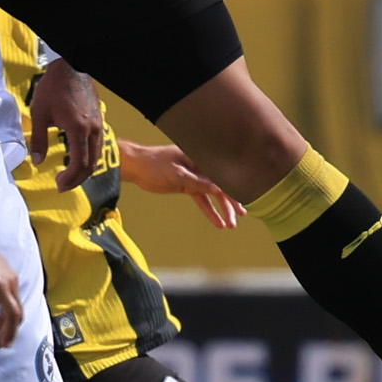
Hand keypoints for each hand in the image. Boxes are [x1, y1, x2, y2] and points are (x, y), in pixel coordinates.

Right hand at [0, 230, 25, 352]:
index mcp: (5, 277)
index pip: (9, 305)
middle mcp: (11, 280)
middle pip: (14, 313)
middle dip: (2, 332)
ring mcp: (8, 283)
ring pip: (15, 317)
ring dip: (3, 335)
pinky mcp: (1, 288)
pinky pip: (12, 315)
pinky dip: (9, 331)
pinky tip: (3, 343)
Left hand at [30, 58, 102, 190]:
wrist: (71, 67)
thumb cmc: (53, 88)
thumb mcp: (39, 112)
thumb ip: (38, 139)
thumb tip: (37, 161)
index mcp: (78, 129)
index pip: (79, 164)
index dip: (70, 179)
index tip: (58, 184)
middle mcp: (93, 130)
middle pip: (91, 164)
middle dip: (77, 179)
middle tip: (62, 186)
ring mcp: (98, 124)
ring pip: (96, 156)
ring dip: (84, 170)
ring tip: (68, 176)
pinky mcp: (98, 120)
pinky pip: (97, 146)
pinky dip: (89, 158)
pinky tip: (77, 158)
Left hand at [118, 140, 244, 229]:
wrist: (136, 167)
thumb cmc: (154, 164)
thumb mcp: (177, 174)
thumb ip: (198, 182)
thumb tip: (218, 189)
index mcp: (200, 157)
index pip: (222, 171)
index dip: (234, 185)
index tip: (245, 198)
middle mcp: (200, 166)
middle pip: (220, 184)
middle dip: (231, 201)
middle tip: (242, 215)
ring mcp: (194, 176)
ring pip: (212, 195)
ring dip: (222, 209)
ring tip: (231, 225)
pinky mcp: (187, 186)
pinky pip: (202, 200)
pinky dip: (209, 211)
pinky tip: (218, 223)